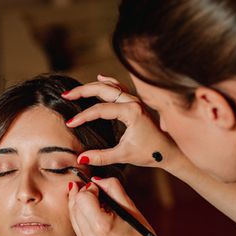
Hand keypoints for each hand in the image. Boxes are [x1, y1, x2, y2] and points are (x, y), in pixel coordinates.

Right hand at [63, 75, 180, 167]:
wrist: (169, 150)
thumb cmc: (150, 153)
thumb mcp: (124, 156)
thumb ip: (101, 156)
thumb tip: (81, 158)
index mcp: (131, 112)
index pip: (100, 109)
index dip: (83, 116)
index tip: (70, 123)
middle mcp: (133, 102)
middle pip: (103, 89)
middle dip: (83, 91)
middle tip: (66, 95)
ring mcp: (135, 100)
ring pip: (110, 86)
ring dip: (92, 86)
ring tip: (75, 90)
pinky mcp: (136, 102)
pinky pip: (119, 87)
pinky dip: (108, 83)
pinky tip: (100, 77)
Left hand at [67, 176, 162, 235]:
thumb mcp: (130, 207)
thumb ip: (112, 187)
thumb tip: (96, 179)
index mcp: (102, 225)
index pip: (82, 197)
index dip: (90, 188)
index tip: (100, 188)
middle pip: (74, 204)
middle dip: (83, 193)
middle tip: (97, 191)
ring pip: (71, 213)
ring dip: (80, 202)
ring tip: (96, 200)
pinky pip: (76, 223)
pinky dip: (81, 213)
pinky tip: (93, 211)